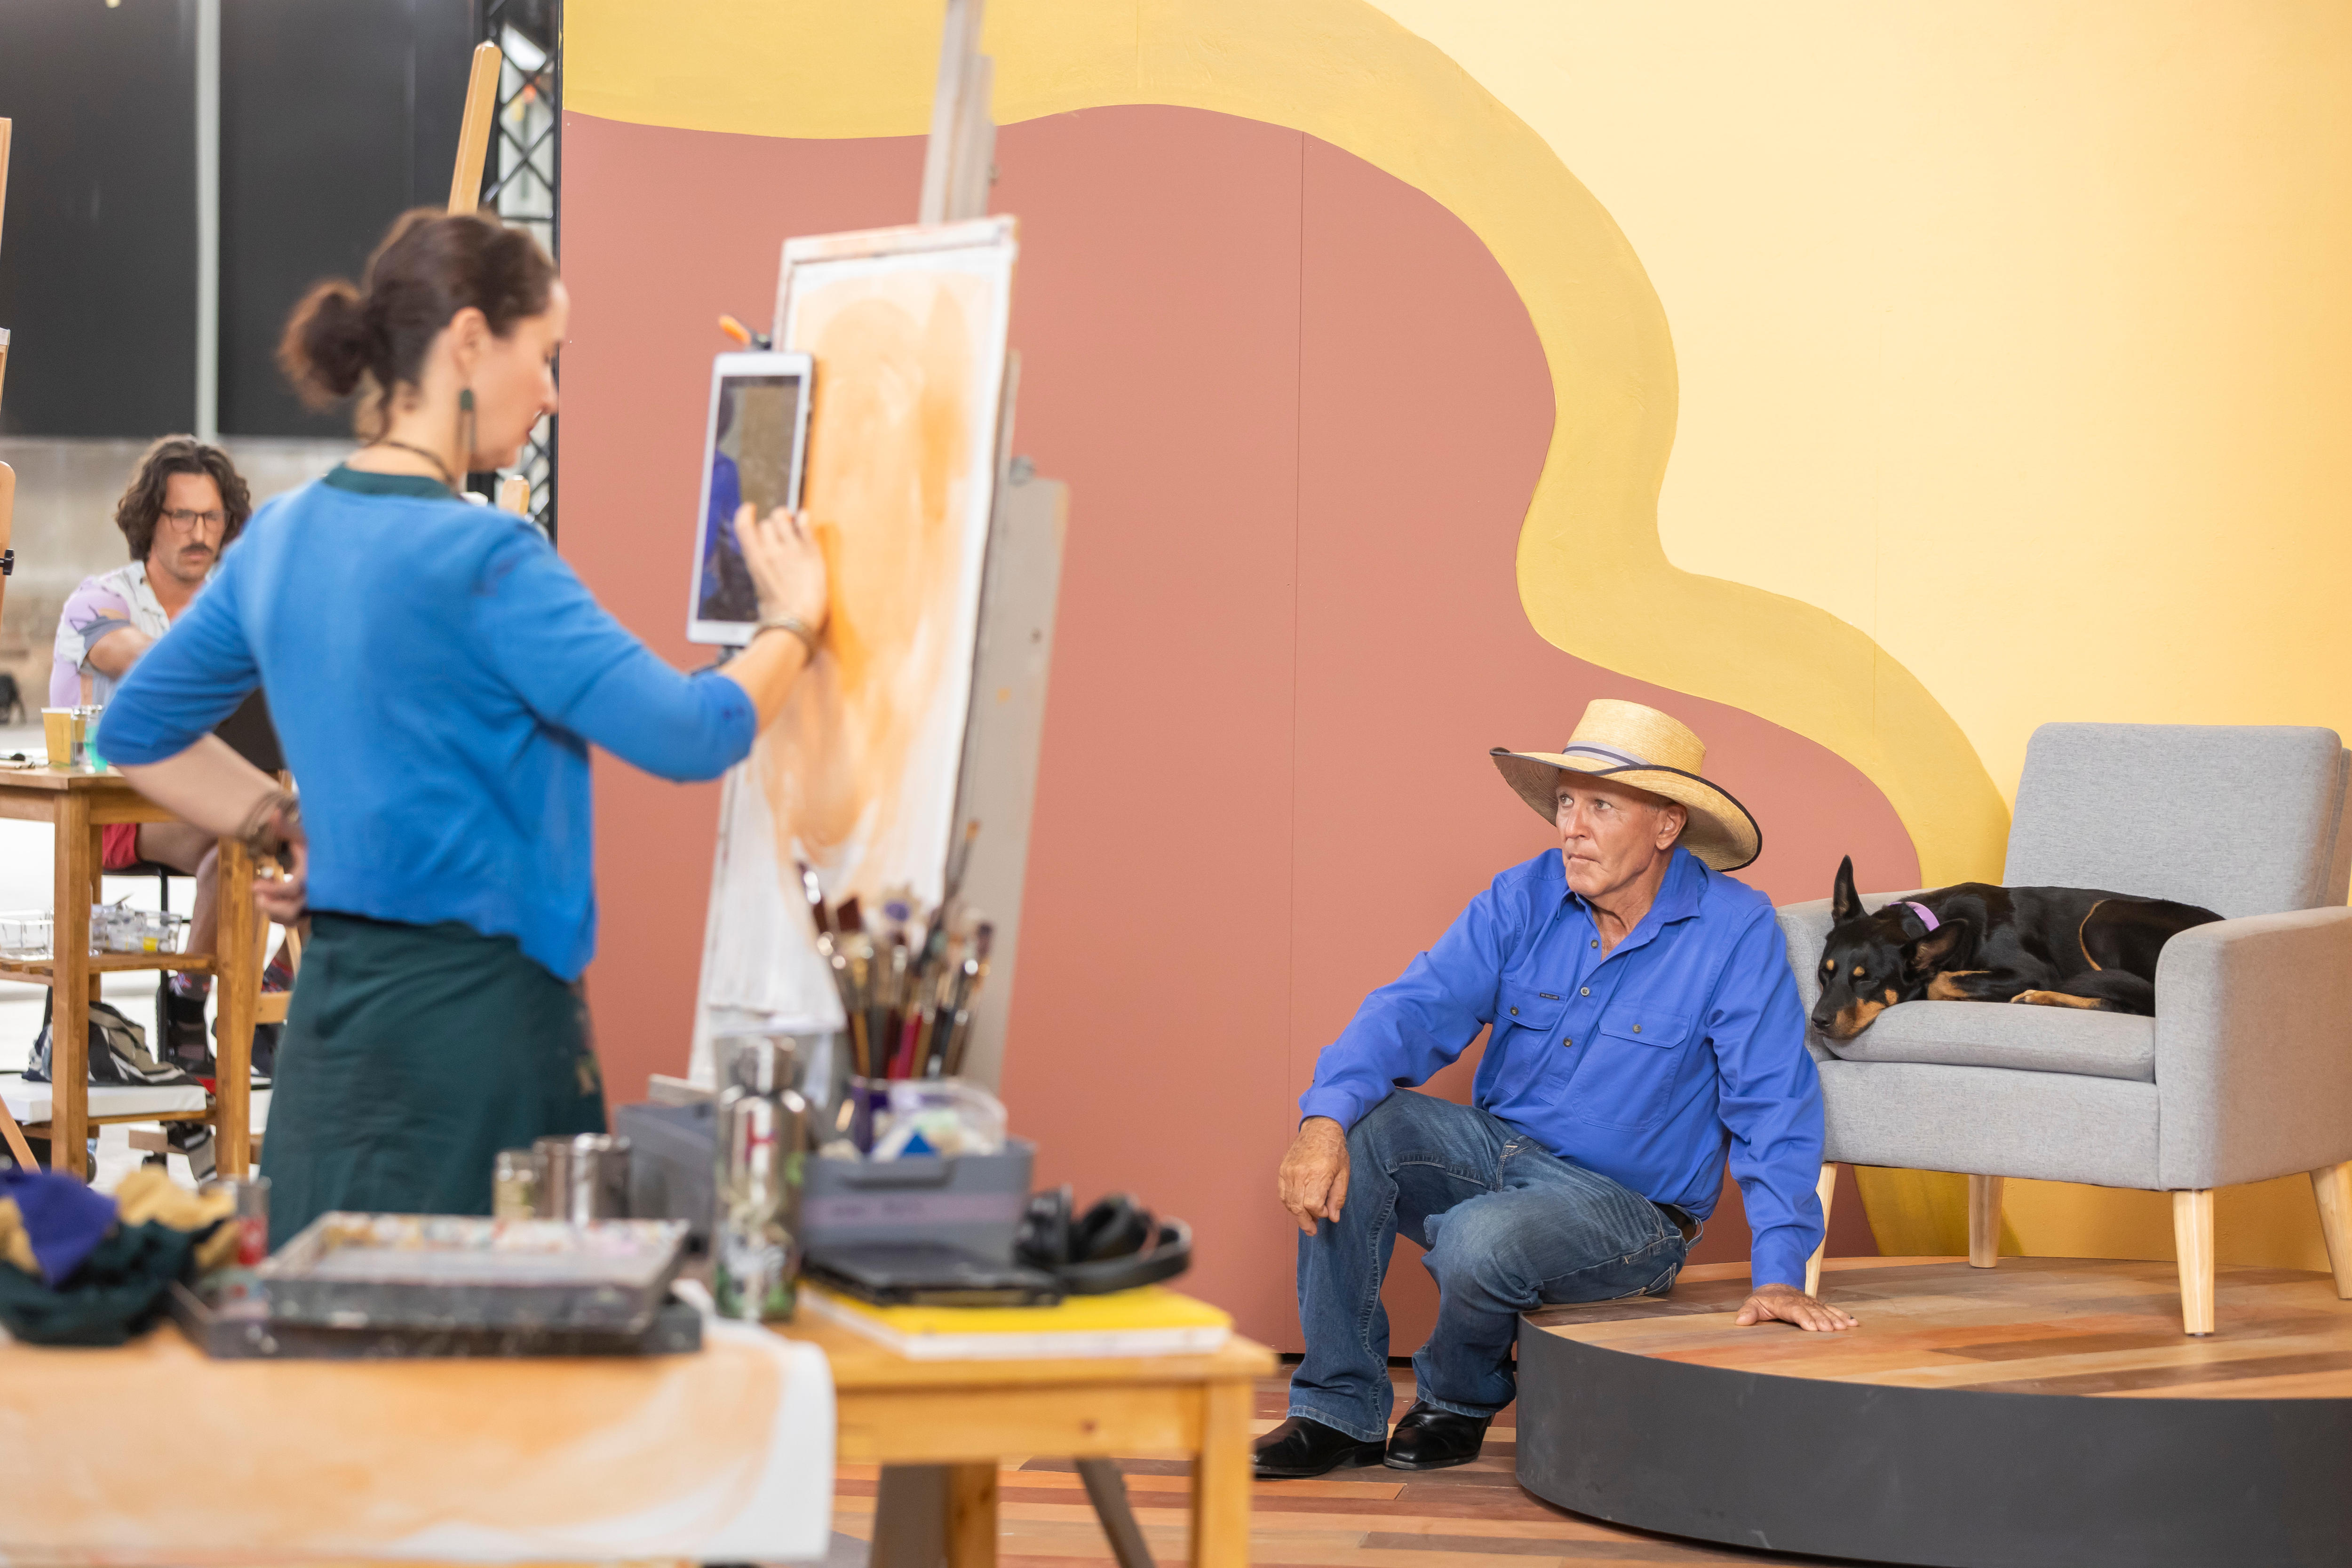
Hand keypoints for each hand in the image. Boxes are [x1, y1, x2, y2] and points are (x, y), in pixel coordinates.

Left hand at [253, 809, 307, 924]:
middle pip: (294, 910)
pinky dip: (281, 917)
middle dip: (272, 907)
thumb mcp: (304, 836)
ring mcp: (314, 902)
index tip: (254, 885)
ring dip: (274, 913)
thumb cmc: (318, 846)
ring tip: (262, 901)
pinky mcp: (311, 909)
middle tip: (257, 897)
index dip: (273, 890)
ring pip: (294, 918)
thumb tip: (274, 813)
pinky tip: (272, 905)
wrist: (337, 859)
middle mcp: (316, 892)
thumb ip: (288, 828)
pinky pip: (296, 920)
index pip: (294, 888)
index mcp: (314, 874)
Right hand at [738, 504, 828, 635]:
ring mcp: (791, 548)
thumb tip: (765, 561)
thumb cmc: (777, 613)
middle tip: (779, 530)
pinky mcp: (811, 551)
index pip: (744, 526)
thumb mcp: (760, 589)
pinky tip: (804, 519)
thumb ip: (762, 569)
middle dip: (772, 525)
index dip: (745, 513)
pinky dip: (803, 517)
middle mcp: (771, 550)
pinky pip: (805, 523)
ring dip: (787, 519)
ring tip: (792, 524)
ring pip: (784, 518)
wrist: (796, 622)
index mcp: (755, 561)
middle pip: (767, 523)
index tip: (749, 509)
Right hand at [1278, 1117, 1349, 1234]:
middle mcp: (1300, 1173)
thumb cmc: (1335, 1150)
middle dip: (1305, 1222)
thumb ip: (1338, 1196)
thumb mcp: (1344, 1173)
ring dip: (1297, 1214)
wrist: (1320, 1128)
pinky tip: (1297, 1206)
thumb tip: (1333, 1218)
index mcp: (1318, 1174)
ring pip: (1288, 1202)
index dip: (1319, 1214)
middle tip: (1312, 1231)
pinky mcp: (1282, 1169)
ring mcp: (1288, 1171)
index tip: (1326, 1213)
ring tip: (1307, 1219)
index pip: (1313, 1205)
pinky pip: (1282, 1192)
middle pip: (1297, 1207)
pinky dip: (1289, 1203)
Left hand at [1734, 1282, 1857, 1331]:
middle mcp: (1801, 1302)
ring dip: (1835, 1318)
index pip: (1795, 1310)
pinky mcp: (1819, 1305)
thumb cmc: (1765, 1300)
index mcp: (1784, 1303)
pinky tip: (1853, 1322)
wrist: (1777, 1286)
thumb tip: (1740, 1321)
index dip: (1804, 1318)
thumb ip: (1749, 1312)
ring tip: (1845, 1327)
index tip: (1811, 1327)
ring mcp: (1811, 1303)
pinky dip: (1843, 1315)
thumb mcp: (1754, 1304)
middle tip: (1831, 1330)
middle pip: (1813, 1311)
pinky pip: (1832, 1309)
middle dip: (1822, 1320)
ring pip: (1824, 1310)